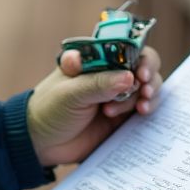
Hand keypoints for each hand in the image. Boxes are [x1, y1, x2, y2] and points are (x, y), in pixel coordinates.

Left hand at [26, 46, 162, 166]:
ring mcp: (118, 95)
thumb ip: (98, 84)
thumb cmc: (49, 108)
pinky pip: (144, 108)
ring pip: (147, 86)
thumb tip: (129, 77)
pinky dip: (148, 108)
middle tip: (143, 89)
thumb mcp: (70, 93)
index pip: (126, 46)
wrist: (41, 142)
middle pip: (143, 65)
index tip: (140, 71)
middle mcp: (110, 73)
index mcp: (95, 59)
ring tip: (134, 108)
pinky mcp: (123, 117)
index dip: (139, 55)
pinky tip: (141, 113)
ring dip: (146, 94)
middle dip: (148, 76)